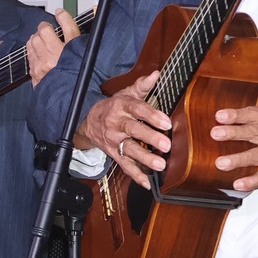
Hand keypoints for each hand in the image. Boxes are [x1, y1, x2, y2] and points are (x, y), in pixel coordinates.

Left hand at [26, 8, 81, 84]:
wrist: (69, 97)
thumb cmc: (77, 76)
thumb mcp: (82, 53)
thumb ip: (72, 32)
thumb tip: (62, 13)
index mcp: (68, 53)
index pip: (64, 27)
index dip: (61, 17)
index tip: (60, 14)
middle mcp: (53, 59)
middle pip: (42, 32)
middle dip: (44, 29)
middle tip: (48, 31)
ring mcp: (42, 67)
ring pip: (32, 42)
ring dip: (36, 38)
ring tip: (42, 41)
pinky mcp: (35, 74)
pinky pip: (29, 55)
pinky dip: (33, 51)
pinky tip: (39, 53)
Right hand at [80, 71, 172, 187]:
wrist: (90, 122)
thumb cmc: (114, 107)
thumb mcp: (126, 94)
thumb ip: (142, 86)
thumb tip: (156, 74)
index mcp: (121, 107)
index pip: (137, 109)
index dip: (152, 116)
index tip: (166, 122)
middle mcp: (116, 124)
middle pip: (133, 131)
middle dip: (150, 138)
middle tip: (166, 145)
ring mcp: (114, 141)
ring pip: (129, 150)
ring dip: (144, 158)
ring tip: (160, 165)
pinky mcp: (113, 154)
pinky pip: (124, 165)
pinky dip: (135, 175)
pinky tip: (146, 182)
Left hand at [210, 96, 257, 191]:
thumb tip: (255, 91)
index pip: (257, 114)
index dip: (238, 115)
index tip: (220, 115)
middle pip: (256, 132)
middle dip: (235, 132)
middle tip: (216, 133)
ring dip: (239, 159)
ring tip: (221, 163)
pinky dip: (253, 181)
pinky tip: (239, 184)